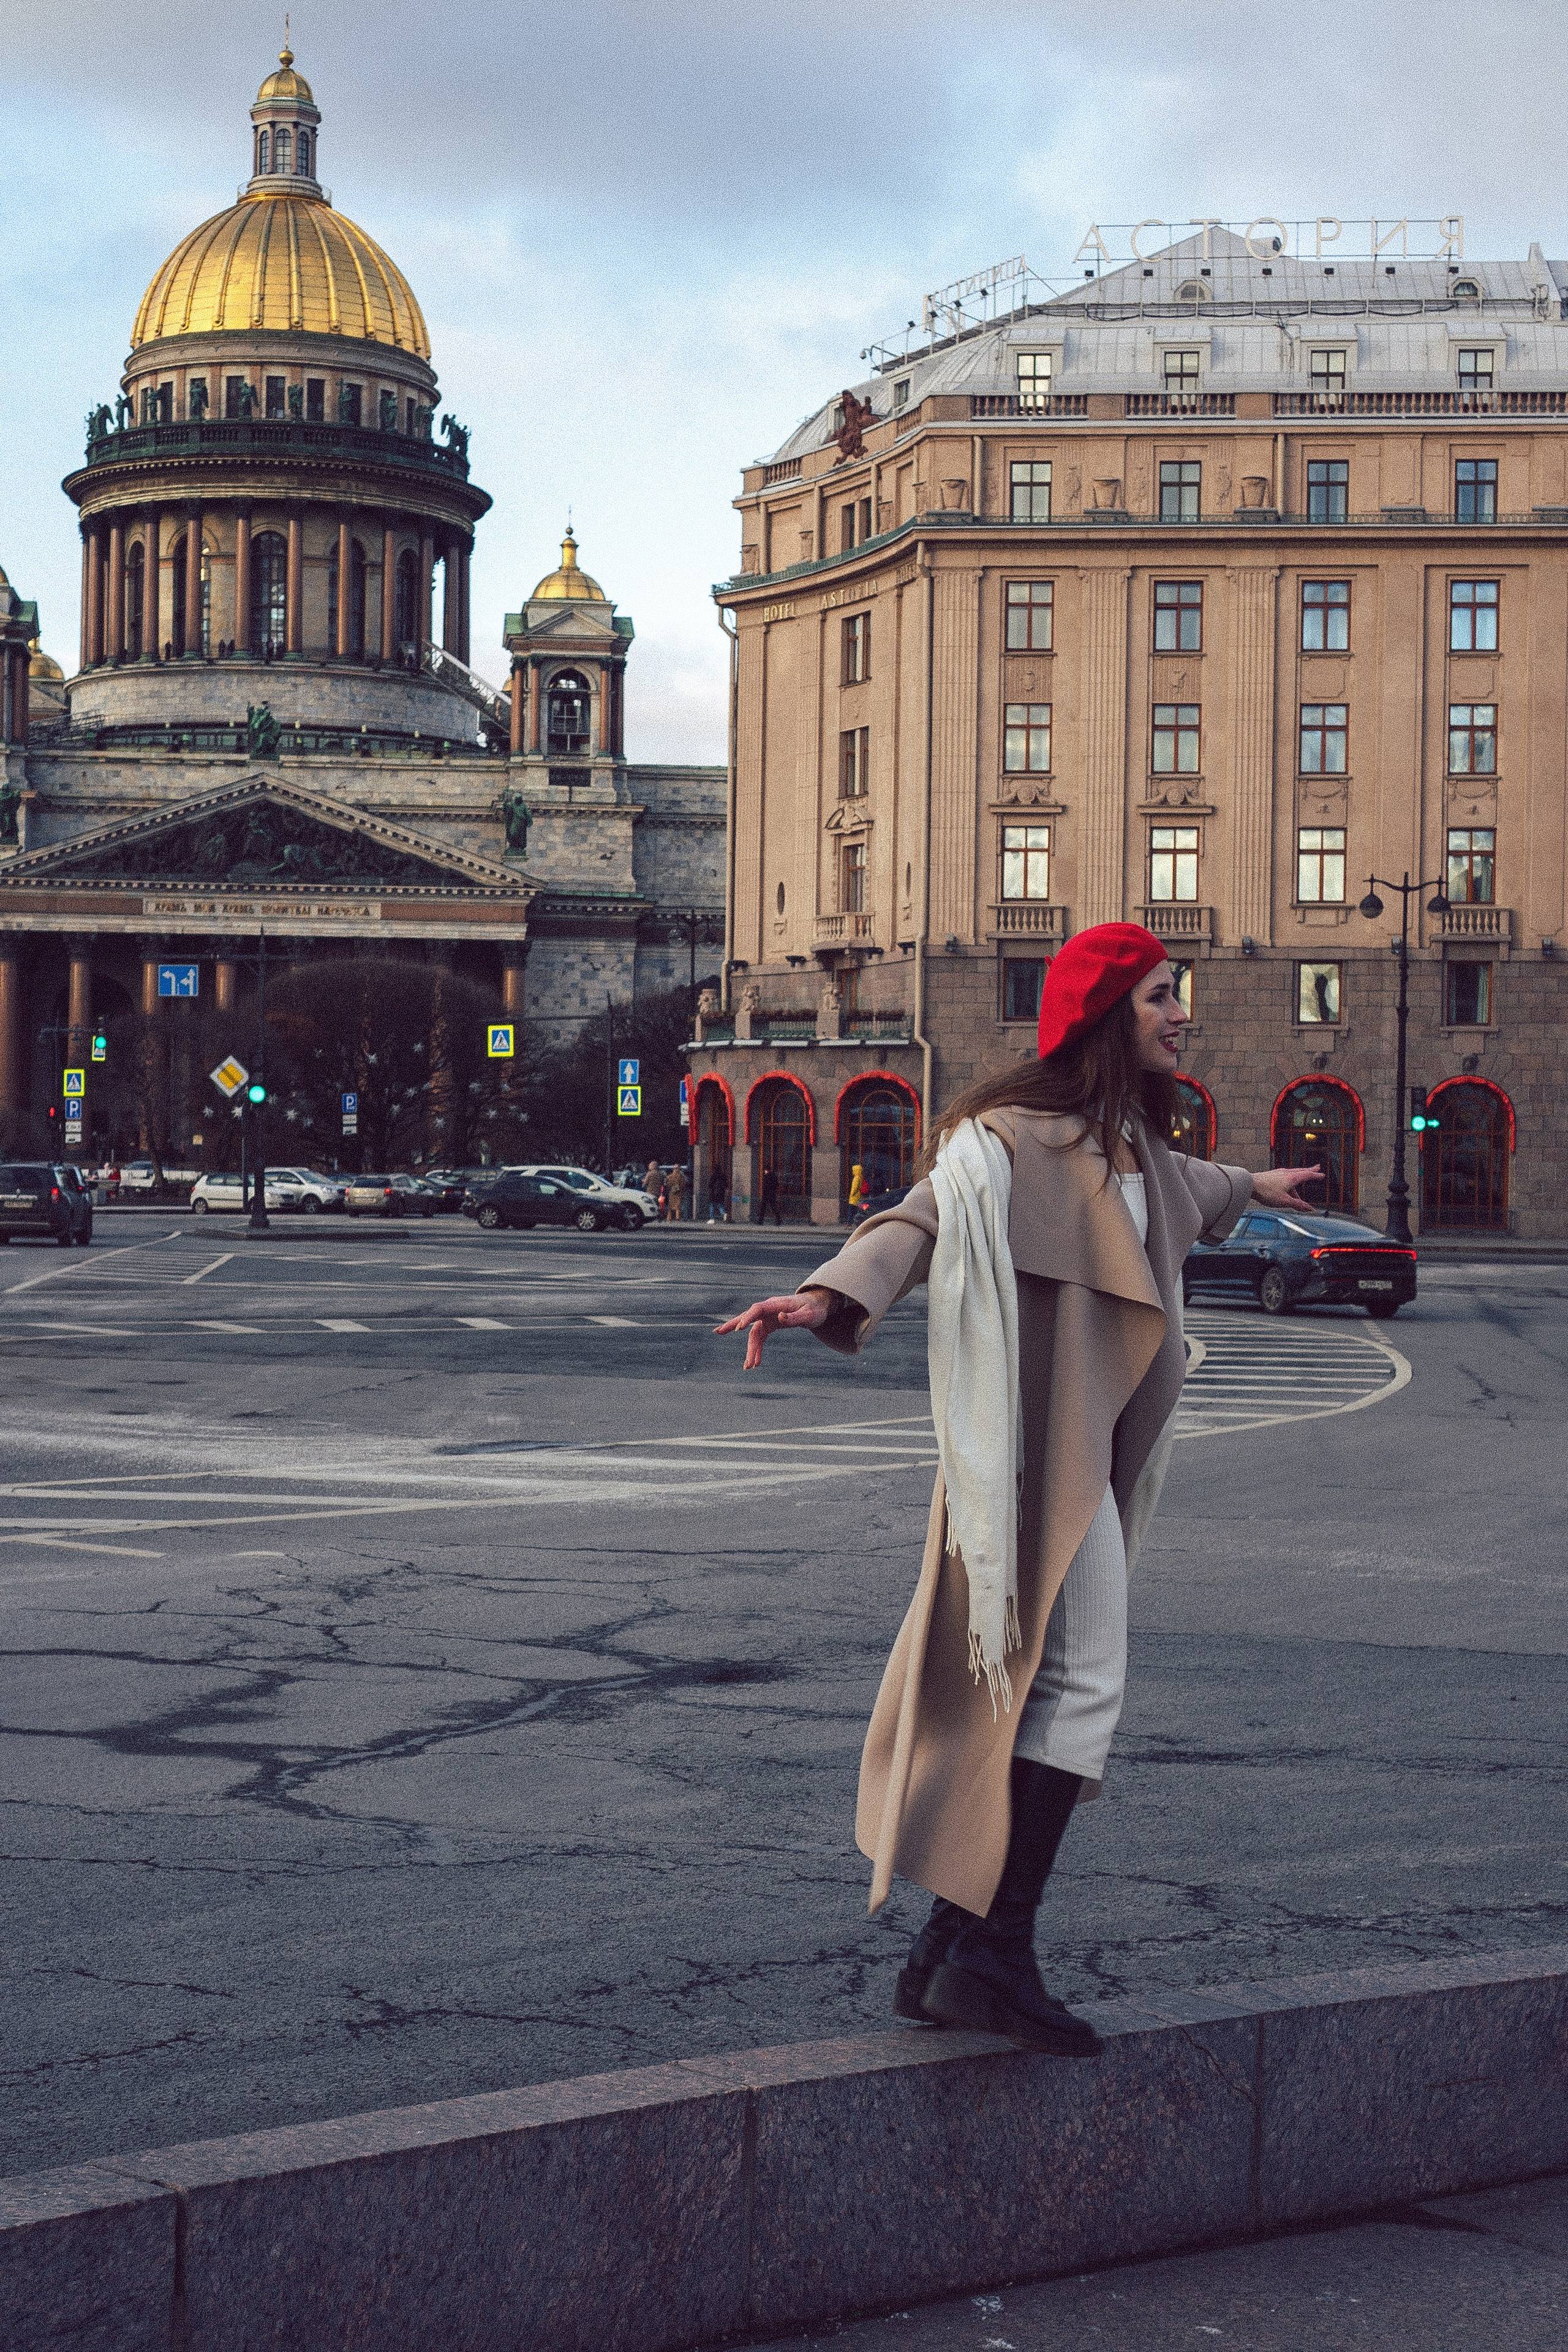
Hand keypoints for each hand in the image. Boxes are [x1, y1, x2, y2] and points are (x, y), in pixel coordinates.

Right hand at [714, 1288, 831, 1370]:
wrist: (818, 1306)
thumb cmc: (814, 1309)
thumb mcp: (809, 1315)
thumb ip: (795, 1318)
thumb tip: (780, 1318)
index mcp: (776, 1304)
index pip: (757, 1309)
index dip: (747, 1318)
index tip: (738, 1329)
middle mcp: (769, 1310)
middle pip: (747, 1317)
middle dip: (732, 1325)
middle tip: (717, 1332)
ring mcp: (768, 1318)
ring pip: (754, 1333)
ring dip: (750, 1349)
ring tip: (748, 1367)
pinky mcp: (770, 1325)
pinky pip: (760, 1338)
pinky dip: (757, 1350)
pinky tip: (755, 1363)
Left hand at [1250, 1164, 1324, 1209]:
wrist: (1249, 1184)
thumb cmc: (1266, 1191)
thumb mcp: (1285, 1201)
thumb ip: (1298, 1205)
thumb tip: (1309, 1209)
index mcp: (1292, 1178)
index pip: (1307, 1175)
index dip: (1315, 1175)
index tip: (1321, 1174)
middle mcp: (1286, 1173)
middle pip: (1301, 1171)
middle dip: (1309, 1171)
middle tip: (1316, 1168)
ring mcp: (1278, 1173)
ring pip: (1292, 1174)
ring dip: (1299, 1177)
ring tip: (1299, 1189)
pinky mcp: (1271, 1175)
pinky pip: (1284, 1176)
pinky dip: (1290, 1179)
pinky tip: (1286, 1184)